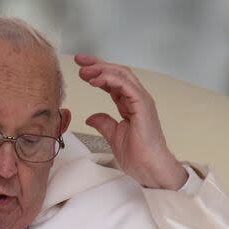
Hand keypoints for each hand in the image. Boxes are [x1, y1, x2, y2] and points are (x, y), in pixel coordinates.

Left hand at [75, 55, 187, 189]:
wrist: (150, 168)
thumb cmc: (138, 156)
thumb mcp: (113, 136)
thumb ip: (103, 123)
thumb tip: (91, 117)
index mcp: (131, 104)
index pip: (113, 81)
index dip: (97, 72)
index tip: (80, 68)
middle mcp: (138, 99)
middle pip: (117, 73)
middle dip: (97, 64)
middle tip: (79, 61)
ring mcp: (142, 100)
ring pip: (122, 75)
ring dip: (101, 69)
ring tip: (84, 70)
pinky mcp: (143, 105)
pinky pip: (126, 85)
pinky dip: (110, 79)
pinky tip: (96, 80)